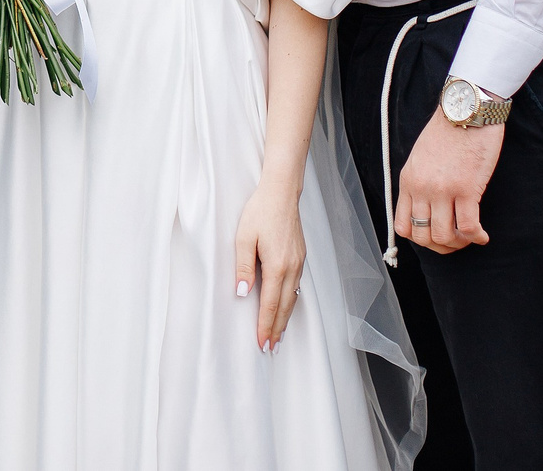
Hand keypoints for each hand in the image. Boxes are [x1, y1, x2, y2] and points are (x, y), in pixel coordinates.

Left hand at [232, 180, 305, 352]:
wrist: (282, 193)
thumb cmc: (260, 211)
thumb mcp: (243, 237)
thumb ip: (243, 267)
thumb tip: (242, 292)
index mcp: (277, 265)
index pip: (270, 304)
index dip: (265, 326)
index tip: (261, 343)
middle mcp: (292, 268)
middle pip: (285, 307)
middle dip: (277, 329)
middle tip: (270, 348)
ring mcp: (299, 263)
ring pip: (293, 299)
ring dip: (285, 319)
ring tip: (278, 336)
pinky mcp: (300, 258)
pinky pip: (296, 287)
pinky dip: (291, 303)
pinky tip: (286, 308)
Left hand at [394, 110, 504, 253]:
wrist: (466, 109)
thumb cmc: (448, 130)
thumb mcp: (421, 157)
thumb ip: (420, 182)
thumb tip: (427, 208)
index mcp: (408, 180)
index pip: (402, 225)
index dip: (420, 238)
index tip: (435, 236)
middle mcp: (421, 188)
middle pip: (422, 237)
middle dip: (441, 246)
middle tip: (456, 241)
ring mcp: (442, 190)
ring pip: (444, 236)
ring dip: (459, 243)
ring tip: (470, 237)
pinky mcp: (466, 188)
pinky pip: (467, 227)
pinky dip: (476, 237)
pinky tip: (482, 235)